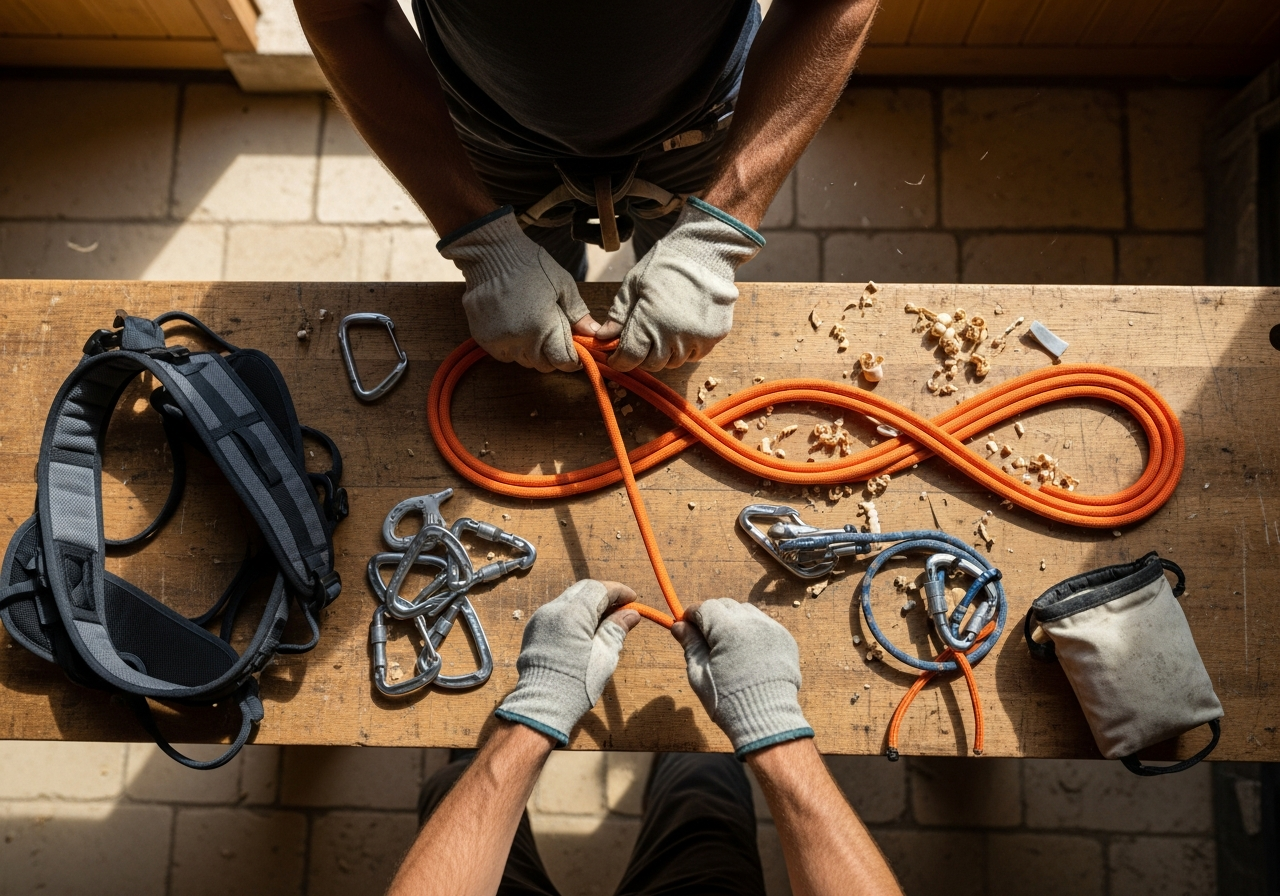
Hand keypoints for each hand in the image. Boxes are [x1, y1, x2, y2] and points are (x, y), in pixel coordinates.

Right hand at [438, 207, 601, 371]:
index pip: (561, 361)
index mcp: (543, 327)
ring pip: (522, 361)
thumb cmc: (531, 265)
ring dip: (531, 351)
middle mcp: (519, 340)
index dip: (571, 359)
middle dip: (551, 355)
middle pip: (542, 365)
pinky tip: (514, 326)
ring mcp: (498, 341)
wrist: (490, 254)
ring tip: (532, 327)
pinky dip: (511, 347)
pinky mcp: (482, 339)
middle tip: (553, 335)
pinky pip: (503, 354)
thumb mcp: (563, 285)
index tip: (574, 351)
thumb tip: (595, 333)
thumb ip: (578, 313)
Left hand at [494, 580, 640, 743]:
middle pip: (583, 590)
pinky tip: (587, 630)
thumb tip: (632, 613)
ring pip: (569, 600)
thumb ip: (617, 628)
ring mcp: (540, 619)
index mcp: (571, 613)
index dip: (619, 591)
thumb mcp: (605, 655)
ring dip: (590, 604)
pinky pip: (558, 612)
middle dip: (604, 595)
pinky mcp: (534, 631)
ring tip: (607, 621)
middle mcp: (552, 609)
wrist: (542, 706)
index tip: (633, 600)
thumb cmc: (577, 682)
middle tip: (622, 609)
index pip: (598, 588)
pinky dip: (575, 614)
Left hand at [595, 197, 762, 371]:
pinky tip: (681, 331)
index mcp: (650, 322)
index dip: (619, 360)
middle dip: (641, 356)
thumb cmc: (665, 264)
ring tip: (661, 332)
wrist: (706, 252)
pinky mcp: (715, 337)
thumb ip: (619, 314)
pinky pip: (694, 355)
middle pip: (652, 363)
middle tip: (639, 341)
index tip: (616, 355)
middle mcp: (674, 336)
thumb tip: (603, 337)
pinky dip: (685, 349)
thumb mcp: (633, 284)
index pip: (630, 358)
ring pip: (674, 362)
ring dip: (664, 353)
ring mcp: (697, 338)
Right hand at [672, 598, 812, 757]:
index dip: (693, 615)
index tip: (686, 627)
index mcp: (728, 629)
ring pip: (746, 612)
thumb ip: (690, 644)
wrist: (766, 719)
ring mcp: (772, 629)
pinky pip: (763, 624)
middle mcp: (752, 622)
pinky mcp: (785, 639)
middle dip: (712, 616)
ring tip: (727, 644)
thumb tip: (678, 625)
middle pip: (726, 605)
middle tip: (705, 637)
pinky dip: (751, 630)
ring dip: (732, 620)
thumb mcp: (700, 672)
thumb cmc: (727, 699)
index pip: (706, 607)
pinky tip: (746, 651)